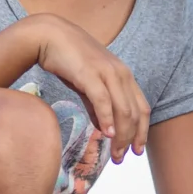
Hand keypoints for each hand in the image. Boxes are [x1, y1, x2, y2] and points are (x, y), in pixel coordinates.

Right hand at [28, 16, 150, 161]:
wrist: (49, 35)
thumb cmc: (69, 59)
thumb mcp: (90, 82)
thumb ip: (98, 104)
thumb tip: (103, 127)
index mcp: (124, 75)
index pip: (142, 108)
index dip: (142, 132)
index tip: (137, 151)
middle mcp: (121, 74)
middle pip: (135, 113)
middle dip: (131, 139)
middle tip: (121, 158)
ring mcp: (107, 72)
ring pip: (123, 110)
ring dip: (121, 135)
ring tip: (115, 153)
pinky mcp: (90, 74)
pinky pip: (103, 100)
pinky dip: (106, 119)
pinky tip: (106, 134)